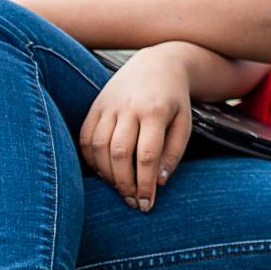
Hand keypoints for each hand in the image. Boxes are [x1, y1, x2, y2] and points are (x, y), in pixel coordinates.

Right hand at [79, 47, 193, 210]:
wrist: (157, 65)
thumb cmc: (174, 100)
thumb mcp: (184, 123)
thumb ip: (174, 153)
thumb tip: (159, 182)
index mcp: (155, 111)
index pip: (147, 155)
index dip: (145, 183)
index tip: (147, 204)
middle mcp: (128, 108)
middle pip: (119, 153)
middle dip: (124, 183)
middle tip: (133, 202)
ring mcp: (108, 106)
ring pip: (98, 147)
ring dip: (107, 175)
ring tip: (120, 190)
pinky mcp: (95, 106)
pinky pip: (85, 138)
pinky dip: (91, 160)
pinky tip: (103, 173)